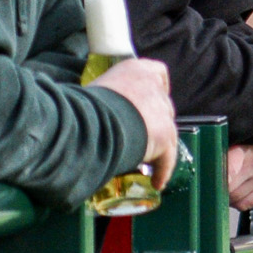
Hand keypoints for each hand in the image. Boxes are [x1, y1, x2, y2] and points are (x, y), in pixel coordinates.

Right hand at [86, 56, 177, 185]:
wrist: (91, 121)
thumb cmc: (83, 105)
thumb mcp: (96, 91)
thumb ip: (107, 97)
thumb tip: (91, 111)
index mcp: (136, 70)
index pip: (158, 72)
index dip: (159, 87)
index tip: (152, 99)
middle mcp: (153, 87)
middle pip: (163, 105)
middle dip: (155, 120)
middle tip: (142, 136)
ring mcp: (161, 111)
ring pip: (168, 131)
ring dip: (160, 146)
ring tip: (148, 161)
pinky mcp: (164, 136)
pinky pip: (167, 157)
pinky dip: (163, 170)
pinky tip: (156, 182)